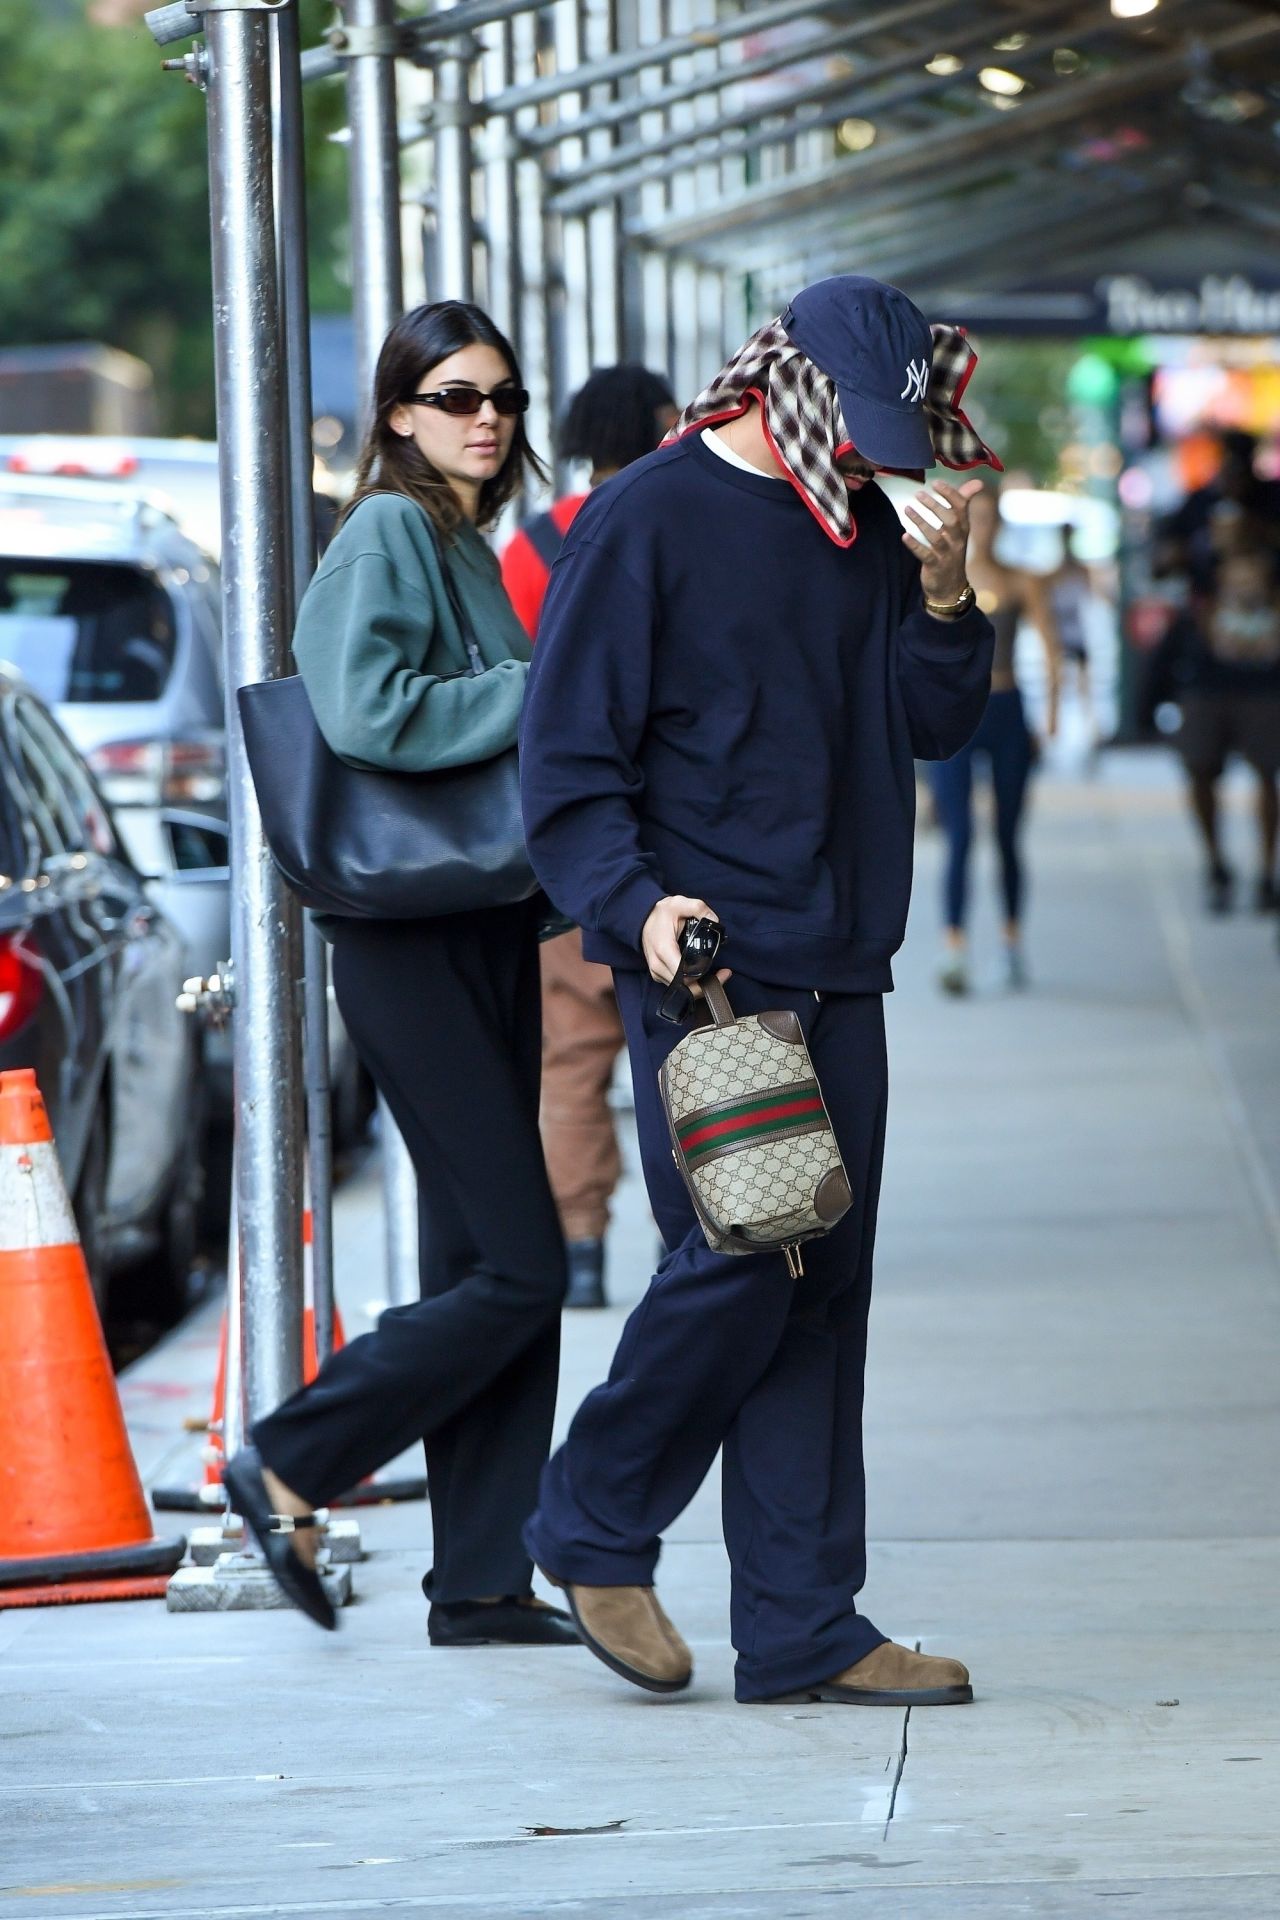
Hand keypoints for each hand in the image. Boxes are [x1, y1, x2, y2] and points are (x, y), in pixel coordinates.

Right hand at [641, 895, 728, 992]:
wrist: (642, 918)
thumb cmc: (660, 913)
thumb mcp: (679, 903)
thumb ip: (698, 908)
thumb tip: (715, 920)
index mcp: (664, 949)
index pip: (684, 975)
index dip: (704, 976)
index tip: (721, 971)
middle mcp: (658, 965)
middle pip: (685, 986)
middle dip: (706, 984)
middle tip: (724, 974)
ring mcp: (657, 972)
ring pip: (681, 989)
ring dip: (700, 986)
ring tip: (718, 975)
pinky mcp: (658, 975)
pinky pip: (677, 986)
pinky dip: (691, 984)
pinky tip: (703, 975)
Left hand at [901, 478, 984, 602]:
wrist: (950, 587)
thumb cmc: (952, 551)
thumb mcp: (959, 529)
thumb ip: (963, 505)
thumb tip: (978, 482)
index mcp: (964, 528)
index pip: (962, 507)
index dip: (950, 494)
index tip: (936, 482)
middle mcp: (958, 540)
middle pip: (951, 520)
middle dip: (935, 506)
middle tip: (919, 494)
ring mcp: (947, 554)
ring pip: (936, 537)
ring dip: (921, 522)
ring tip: (907, 509)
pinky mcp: (936, 567)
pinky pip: (925, 555)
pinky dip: (915, 545)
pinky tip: (904, 536)